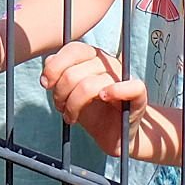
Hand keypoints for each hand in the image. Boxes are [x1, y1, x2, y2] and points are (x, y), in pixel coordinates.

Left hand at [42, 41, 147, 155]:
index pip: (73, 49)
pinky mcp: (138, 96)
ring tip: (71, 116)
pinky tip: (104, 98)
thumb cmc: (91, 111)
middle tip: (60, 107)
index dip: (55, 67)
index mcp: (93, 57)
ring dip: (74, 105)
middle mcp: (109, 63)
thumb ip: (58, 74)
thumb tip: (49, 61)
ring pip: (91, 85)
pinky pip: (132, 87)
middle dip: (61, 93)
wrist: (113, 134)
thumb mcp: (69, 92)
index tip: (46, 84)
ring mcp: (124, 78)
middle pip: (75, 72)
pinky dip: (117, 91)